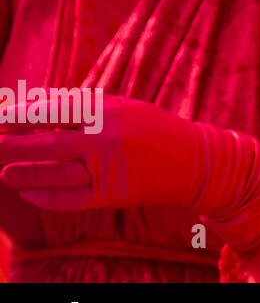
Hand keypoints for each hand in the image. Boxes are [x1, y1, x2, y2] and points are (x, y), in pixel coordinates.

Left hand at [0, 93, 203, 210]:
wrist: (196, 160)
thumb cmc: (155, 129)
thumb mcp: (124, 107)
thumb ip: (83, 106)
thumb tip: (36, 103)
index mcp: (109, 111)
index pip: (52, 111)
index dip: (20, 115)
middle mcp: (105, 139)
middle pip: (46, 144)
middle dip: (13, 145)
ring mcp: (108, 168)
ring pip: (54, 174)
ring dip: (24, 174)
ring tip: (4, 173)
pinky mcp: (111, 194)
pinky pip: (69, 199)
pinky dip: (46, 198)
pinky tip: (29, 194)